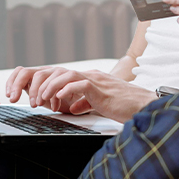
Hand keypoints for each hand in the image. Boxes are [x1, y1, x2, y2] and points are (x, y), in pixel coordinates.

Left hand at [7, 65, 155, 124]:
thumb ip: (86, 103)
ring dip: (50, 86)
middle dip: (42, 84)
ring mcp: (96, 80)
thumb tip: (75, 107)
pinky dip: (66, 91)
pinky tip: (59, 100)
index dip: (46, 83)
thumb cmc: (125, 107)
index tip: (37, 97)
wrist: (144, 107)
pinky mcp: (101, 89)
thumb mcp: (100, 105)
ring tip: (42, 98)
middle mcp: (91, 76)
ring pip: (66, 74)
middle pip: (59, 71)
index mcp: (90, 79)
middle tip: (34, 99)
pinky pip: (79, 84)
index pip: (62, 75)